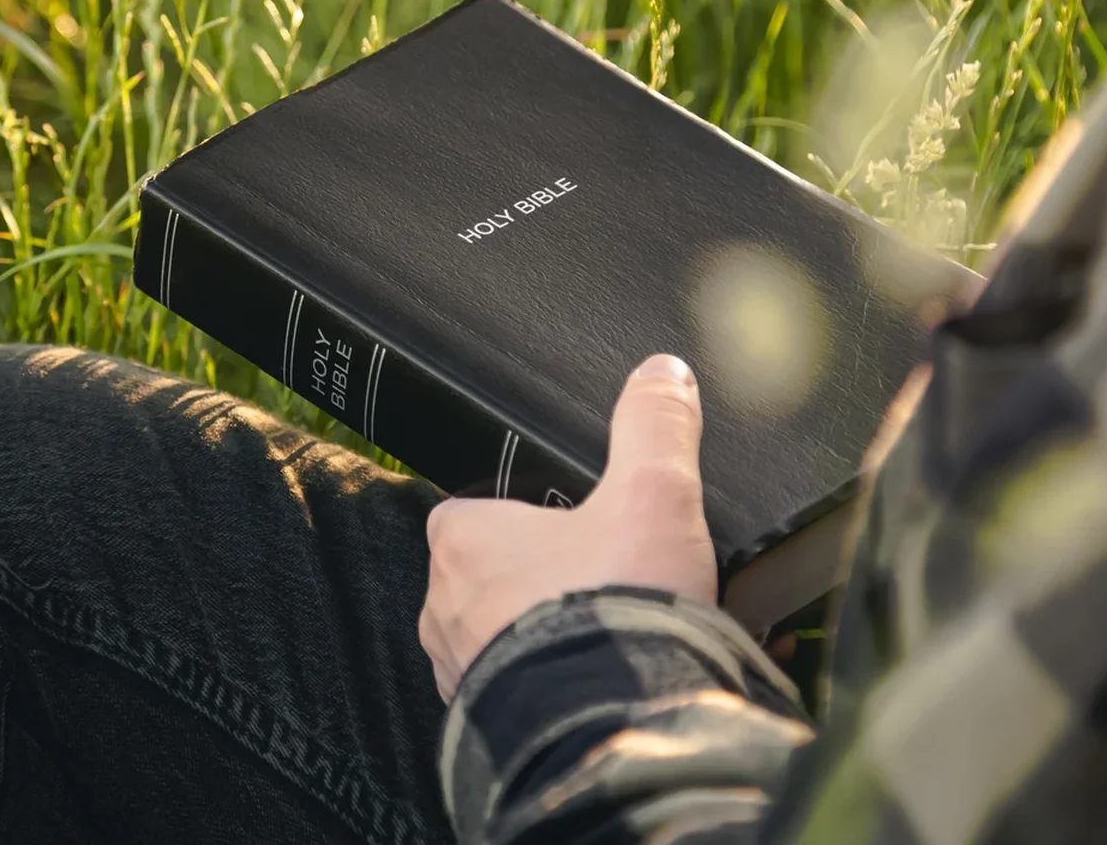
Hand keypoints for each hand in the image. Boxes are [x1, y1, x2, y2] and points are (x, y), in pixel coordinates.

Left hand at [418, 354, 717, 700]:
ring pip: (505, 639)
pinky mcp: (493, 731)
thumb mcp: (652, 493)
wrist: (617, 733)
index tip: (574, 516)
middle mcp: (445, 612)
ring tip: (622, 633)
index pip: (473, 506)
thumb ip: (654, 425)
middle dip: (547, 577)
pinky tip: (616, 684)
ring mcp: (464, 677)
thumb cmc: (615, 606)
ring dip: (553, 636)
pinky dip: (562, 689)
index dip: (526, 507)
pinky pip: (524, 698)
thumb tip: (661, 372)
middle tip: (611, 576)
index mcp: (462, 542)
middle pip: (493, 575)